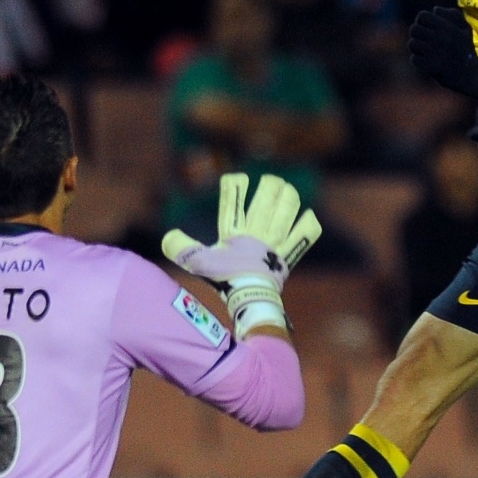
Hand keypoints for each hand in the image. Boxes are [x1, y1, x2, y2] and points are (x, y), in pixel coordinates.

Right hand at [162, 173, 322, 335]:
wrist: (250, 299)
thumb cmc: (225, 281)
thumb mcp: (200, 264)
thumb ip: (182, 249)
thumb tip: (168, 237)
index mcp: (234, 233)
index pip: (232, 202)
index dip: (233, 187)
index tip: (236, 178)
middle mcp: (257, 232)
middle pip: (266, 201)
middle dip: (269, 187)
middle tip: (271, 180)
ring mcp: (275, 242)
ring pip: (285, 212)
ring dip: (288, 198)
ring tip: (288, 189)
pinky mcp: (288, 254)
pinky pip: (304, 235)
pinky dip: (308, 224)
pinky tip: (309, 215)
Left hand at [408, 7, 477, 99]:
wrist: (471, 75)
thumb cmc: (466, 50)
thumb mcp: (465, 28)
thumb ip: (452, 15)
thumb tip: (435, 9)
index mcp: (446, 27)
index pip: (422, 16)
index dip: (422, 21)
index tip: (427, 28)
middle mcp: (439, 37)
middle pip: (414, 29)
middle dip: (418, 35)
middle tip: (424, 41)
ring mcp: (434, 52)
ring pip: (412, 44)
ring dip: (417, 48)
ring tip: (425, 51)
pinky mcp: (430, 66)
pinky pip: (414, 59)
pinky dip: (418, 61)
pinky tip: (426, 61)